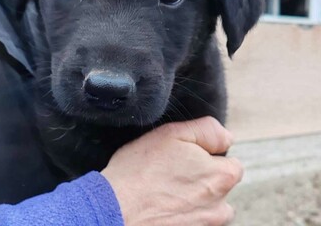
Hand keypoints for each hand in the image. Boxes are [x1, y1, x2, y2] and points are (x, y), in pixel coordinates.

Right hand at [101, 117, 241, 225]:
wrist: (116, 208)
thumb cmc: (141, 169)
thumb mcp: (173, 133)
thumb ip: (207, 131)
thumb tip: (227, 138)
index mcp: (221, 176)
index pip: (231, 162)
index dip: (209, 155)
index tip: (186, 155)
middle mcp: (220, 206)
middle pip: (219, 185)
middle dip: (202, 176)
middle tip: (173, 170)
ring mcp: (205, 224)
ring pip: (207, 206)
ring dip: (194, 198)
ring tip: (165, 189)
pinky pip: (193, 219)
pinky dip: (182, 212)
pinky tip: (162, 204)